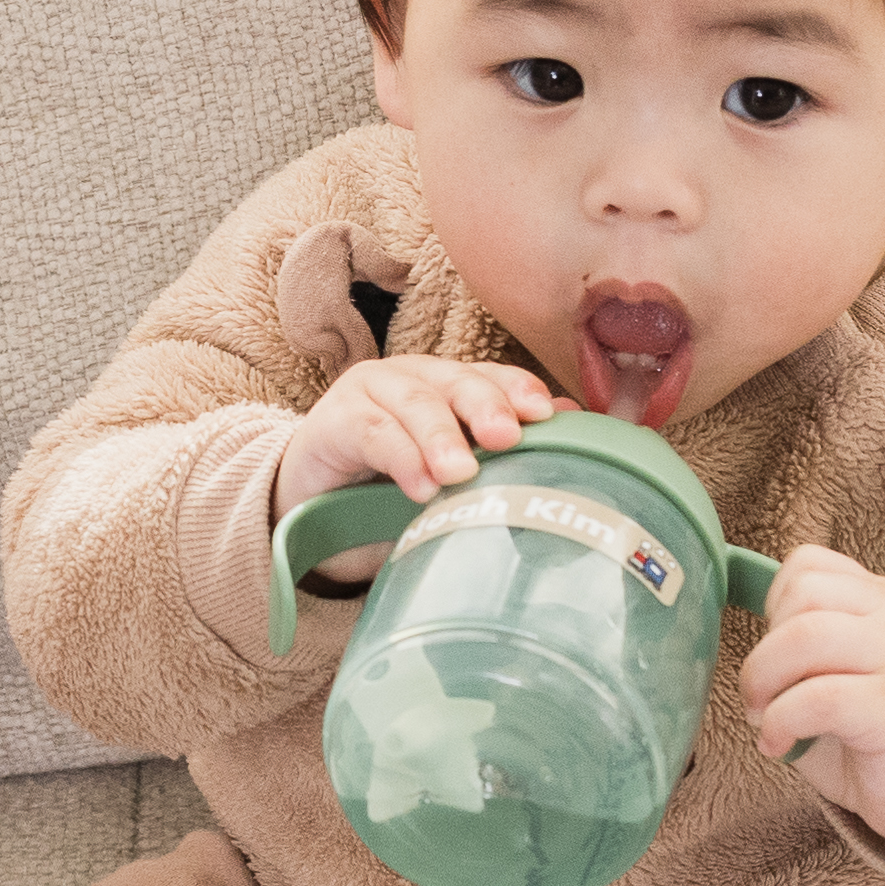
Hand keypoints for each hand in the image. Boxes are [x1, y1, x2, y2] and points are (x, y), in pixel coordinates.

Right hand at [274, 353, 563, 514]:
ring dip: (440, 436)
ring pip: (415, 402)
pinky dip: (399, 457)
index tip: (544, 414)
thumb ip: (499, 455)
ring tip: (459, 473)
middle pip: (456, 380)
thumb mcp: (450, 478)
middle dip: (485, 405)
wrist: (310, 509)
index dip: (517, 388)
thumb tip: (573, 427)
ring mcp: (368, 393)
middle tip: (506, 437)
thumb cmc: (391, 492)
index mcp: (446, 387)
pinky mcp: (332, 420)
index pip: (489, 376)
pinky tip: (419, 487)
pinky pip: (372, 432)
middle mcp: (410, 379)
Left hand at [745, 545, 884, 852]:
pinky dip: (781, 720)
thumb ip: (800, 646)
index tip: (776, 659)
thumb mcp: (839, 674)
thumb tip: (742, 646)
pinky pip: (821, 696)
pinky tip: (779, 743)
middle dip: (762, 649)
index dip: (773, 608)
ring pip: (808, 635)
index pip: (809, 565)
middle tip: (761, 697)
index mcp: (883, 601)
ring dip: (765, 680)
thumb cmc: (879, 737)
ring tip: (765, 718)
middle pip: (803, 595)